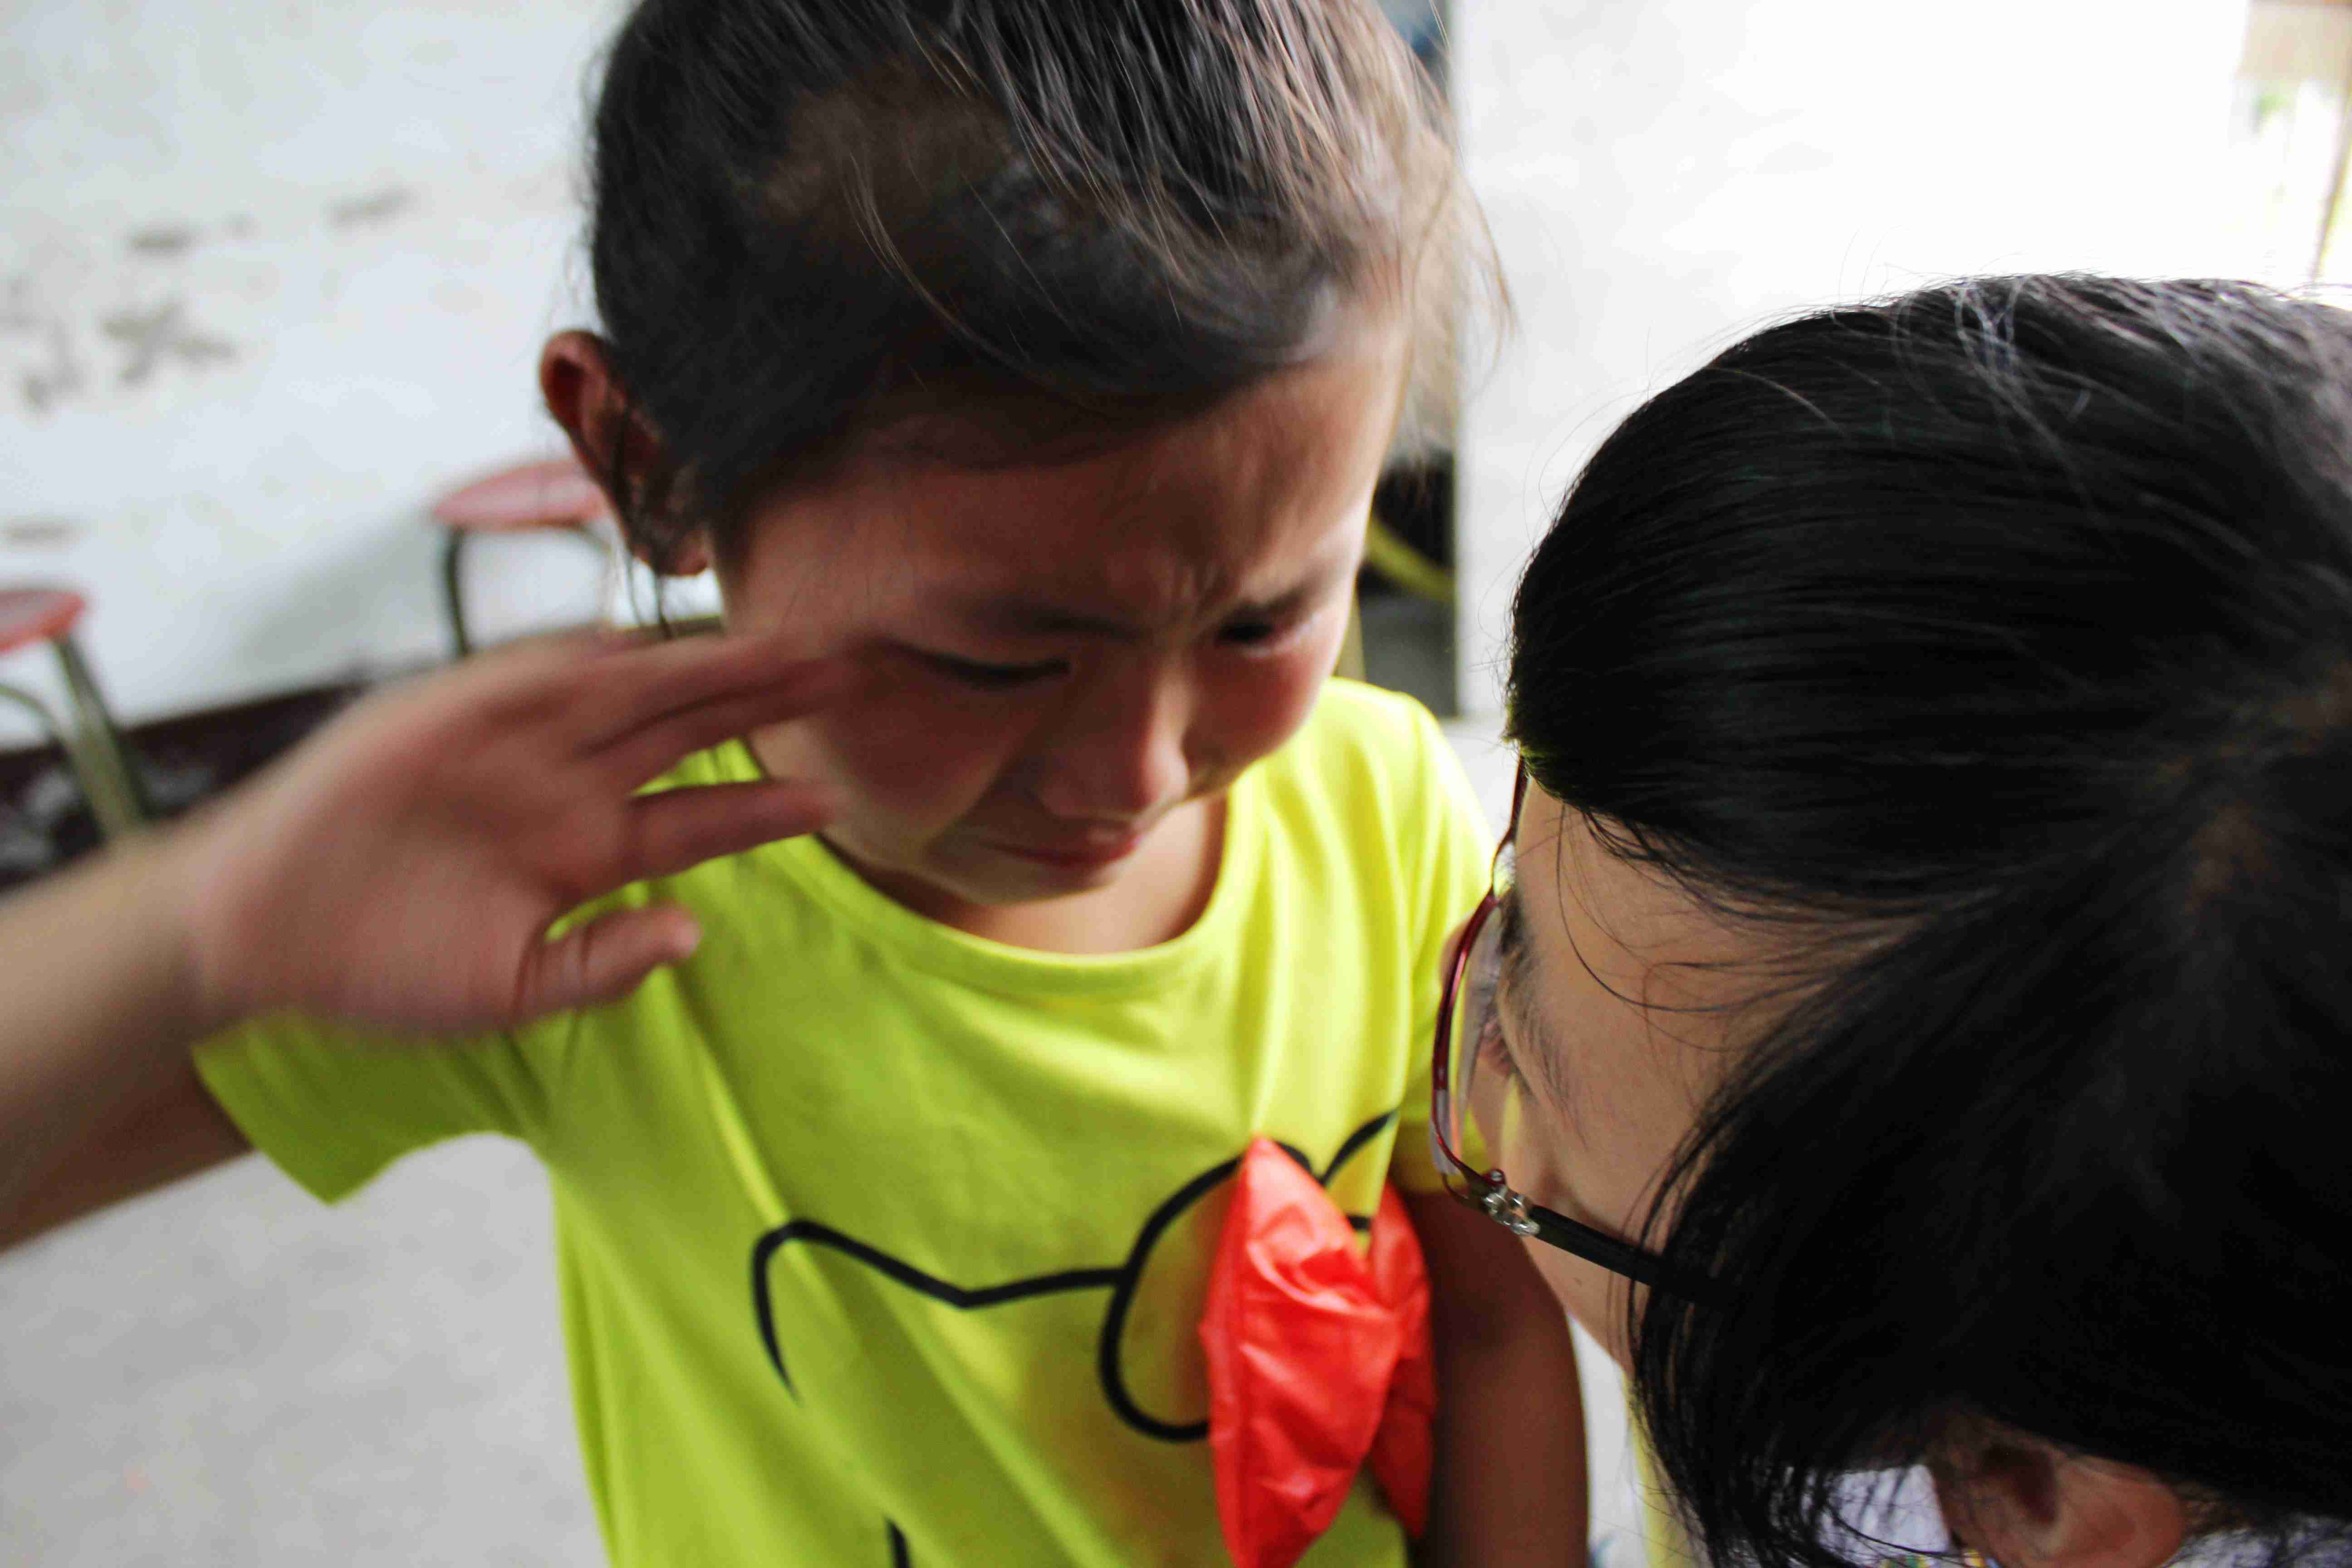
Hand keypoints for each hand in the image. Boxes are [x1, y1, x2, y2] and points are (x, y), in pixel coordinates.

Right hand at [168, 627, 844, 1033]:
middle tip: (851, 673)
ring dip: (706, 666)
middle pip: (690, 731)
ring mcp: (514, 744)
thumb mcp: (513, 993)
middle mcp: (567, 786)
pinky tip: (652, 644)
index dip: (770, 805)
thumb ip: (605, 966)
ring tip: (785, 645)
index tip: (841, 796)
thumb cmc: (386, 967)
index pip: (704, 819)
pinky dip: (587, 660)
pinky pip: (529, 677)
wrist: (269, 932)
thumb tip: (690, 936)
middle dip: (767, 701)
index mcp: (590, 852)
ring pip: (633, 692)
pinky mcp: (449, 714)